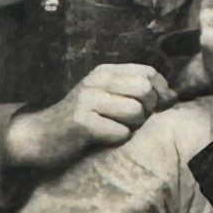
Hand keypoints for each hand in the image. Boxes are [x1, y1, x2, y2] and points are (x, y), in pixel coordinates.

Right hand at [3, 61, 171, 172]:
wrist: (39, 137)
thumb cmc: (81, 121)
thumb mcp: (107, 99)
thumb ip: (136, 93)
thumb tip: (174, 95)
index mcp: (104, 72)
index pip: (149, 73)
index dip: (160, 92)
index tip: (156, 107)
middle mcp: (96, 81)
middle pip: (146, 90)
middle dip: (147, 110)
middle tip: (130, 121)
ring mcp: (87, 100)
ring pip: (135, 112)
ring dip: (131, 128)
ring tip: (113, 130)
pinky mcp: (82, 122)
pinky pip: (120, 133)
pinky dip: (116, 140)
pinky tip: (101, 139)